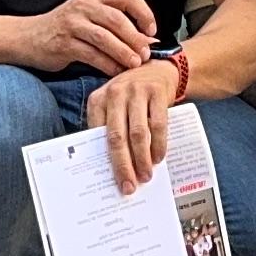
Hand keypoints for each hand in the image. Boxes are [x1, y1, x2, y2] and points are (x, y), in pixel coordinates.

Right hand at [19, 0, 157, 80]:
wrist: (28, 37)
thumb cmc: (66, 28)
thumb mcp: (89, 15)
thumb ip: (116, 24)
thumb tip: (150, 41)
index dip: (144, 13)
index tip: (151, 31)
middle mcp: (83, 5)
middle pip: (117, 19)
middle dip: (135, 38)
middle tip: (146, 53)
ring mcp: (72, 23)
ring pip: (104, 37)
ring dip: (123, 52)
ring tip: (135, 64)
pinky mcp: (64, 43)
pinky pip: (91, 55)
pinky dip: (107, 64)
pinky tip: (116, 72)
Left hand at [89, 57, 184, 191]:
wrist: (157, 69)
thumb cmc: (131, 97)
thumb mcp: (114, 107)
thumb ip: (110, 129)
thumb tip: (110, 169)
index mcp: (98, 100)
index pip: (96, 135)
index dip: (103, 160)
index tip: (109, 182)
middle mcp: (115, 93)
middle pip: (116, 137)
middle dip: (122, 165)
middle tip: (129, 187)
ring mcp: (136, 91)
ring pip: (137, 133)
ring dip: (142, 159)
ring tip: (146, 176)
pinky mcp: (157, 92)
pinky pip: (158, 124)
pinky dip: (159, 145)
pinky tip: (158, 158)